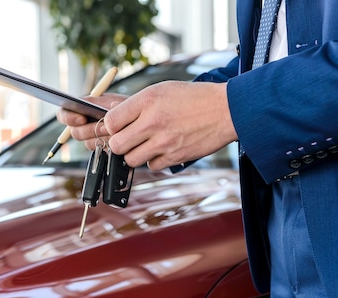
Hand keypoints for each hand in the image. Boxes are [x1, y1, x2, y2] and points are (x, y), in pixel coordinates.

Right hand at [56, 93, 127, 149]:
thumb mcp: (116, 101)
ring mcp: (92, 136)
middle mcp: (85, 122)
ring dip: (99, 138)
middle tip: (103, 127)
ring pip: (86, 142)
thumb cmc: (130, 106)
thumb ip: (102, 104)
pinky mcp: (100, 147)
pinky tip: (114, 140)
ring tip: (112, 132)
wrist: (142, 120)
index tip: (81, 119)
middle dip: (89, 130)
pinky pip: (97, 150)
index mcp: (83, 108)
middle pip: (74, 132)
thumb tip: (93, 106)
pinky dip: (105, 146)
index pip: (64, 113)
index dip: (68, 117)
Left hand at [100, 81, 237, 169]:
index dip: (111, 126)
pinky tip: (164, 148)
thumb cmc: (192, 98)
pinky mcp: (175, 157)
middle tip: (128, 139)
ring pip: (131, 159)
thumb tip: (111, 116)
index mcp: (147, 100)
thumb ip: (136, 104)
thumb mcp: (162, 90)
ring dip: (135, 154)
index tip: (118, 126)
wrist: (227, 110)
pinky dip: (154, 160)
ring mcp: (164, 142)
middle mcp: (153, 122)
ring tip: (147, 143)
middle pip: (116, 145)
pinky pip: (152, 166)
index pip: (111, 121)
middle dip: (119, 144)